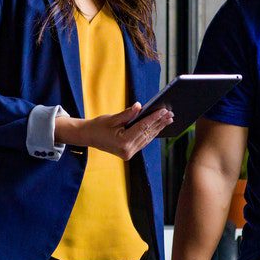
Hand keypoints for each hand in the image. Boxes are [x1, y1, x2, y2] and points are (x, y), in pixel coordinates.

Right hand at [59, 104, 173, 160]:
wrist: (88, 137)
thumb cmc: (98, 126)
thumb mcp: (112, 118)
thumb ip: (127, 114)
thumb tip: (140, 106)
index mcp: (123, 142)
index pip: (142, 127)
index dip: (154, 118)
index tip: (163, 110)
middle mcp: (128, 150)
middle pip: (147, 134)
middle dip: (159, 123)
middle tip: (170, 114)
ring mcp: (129, 153)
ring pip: (147, 139)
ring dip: (158, 128)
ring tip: (168, 119)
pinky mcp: (129, 153)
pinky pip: (143, 141)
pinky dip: (151, 133)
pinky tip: (158, 126)